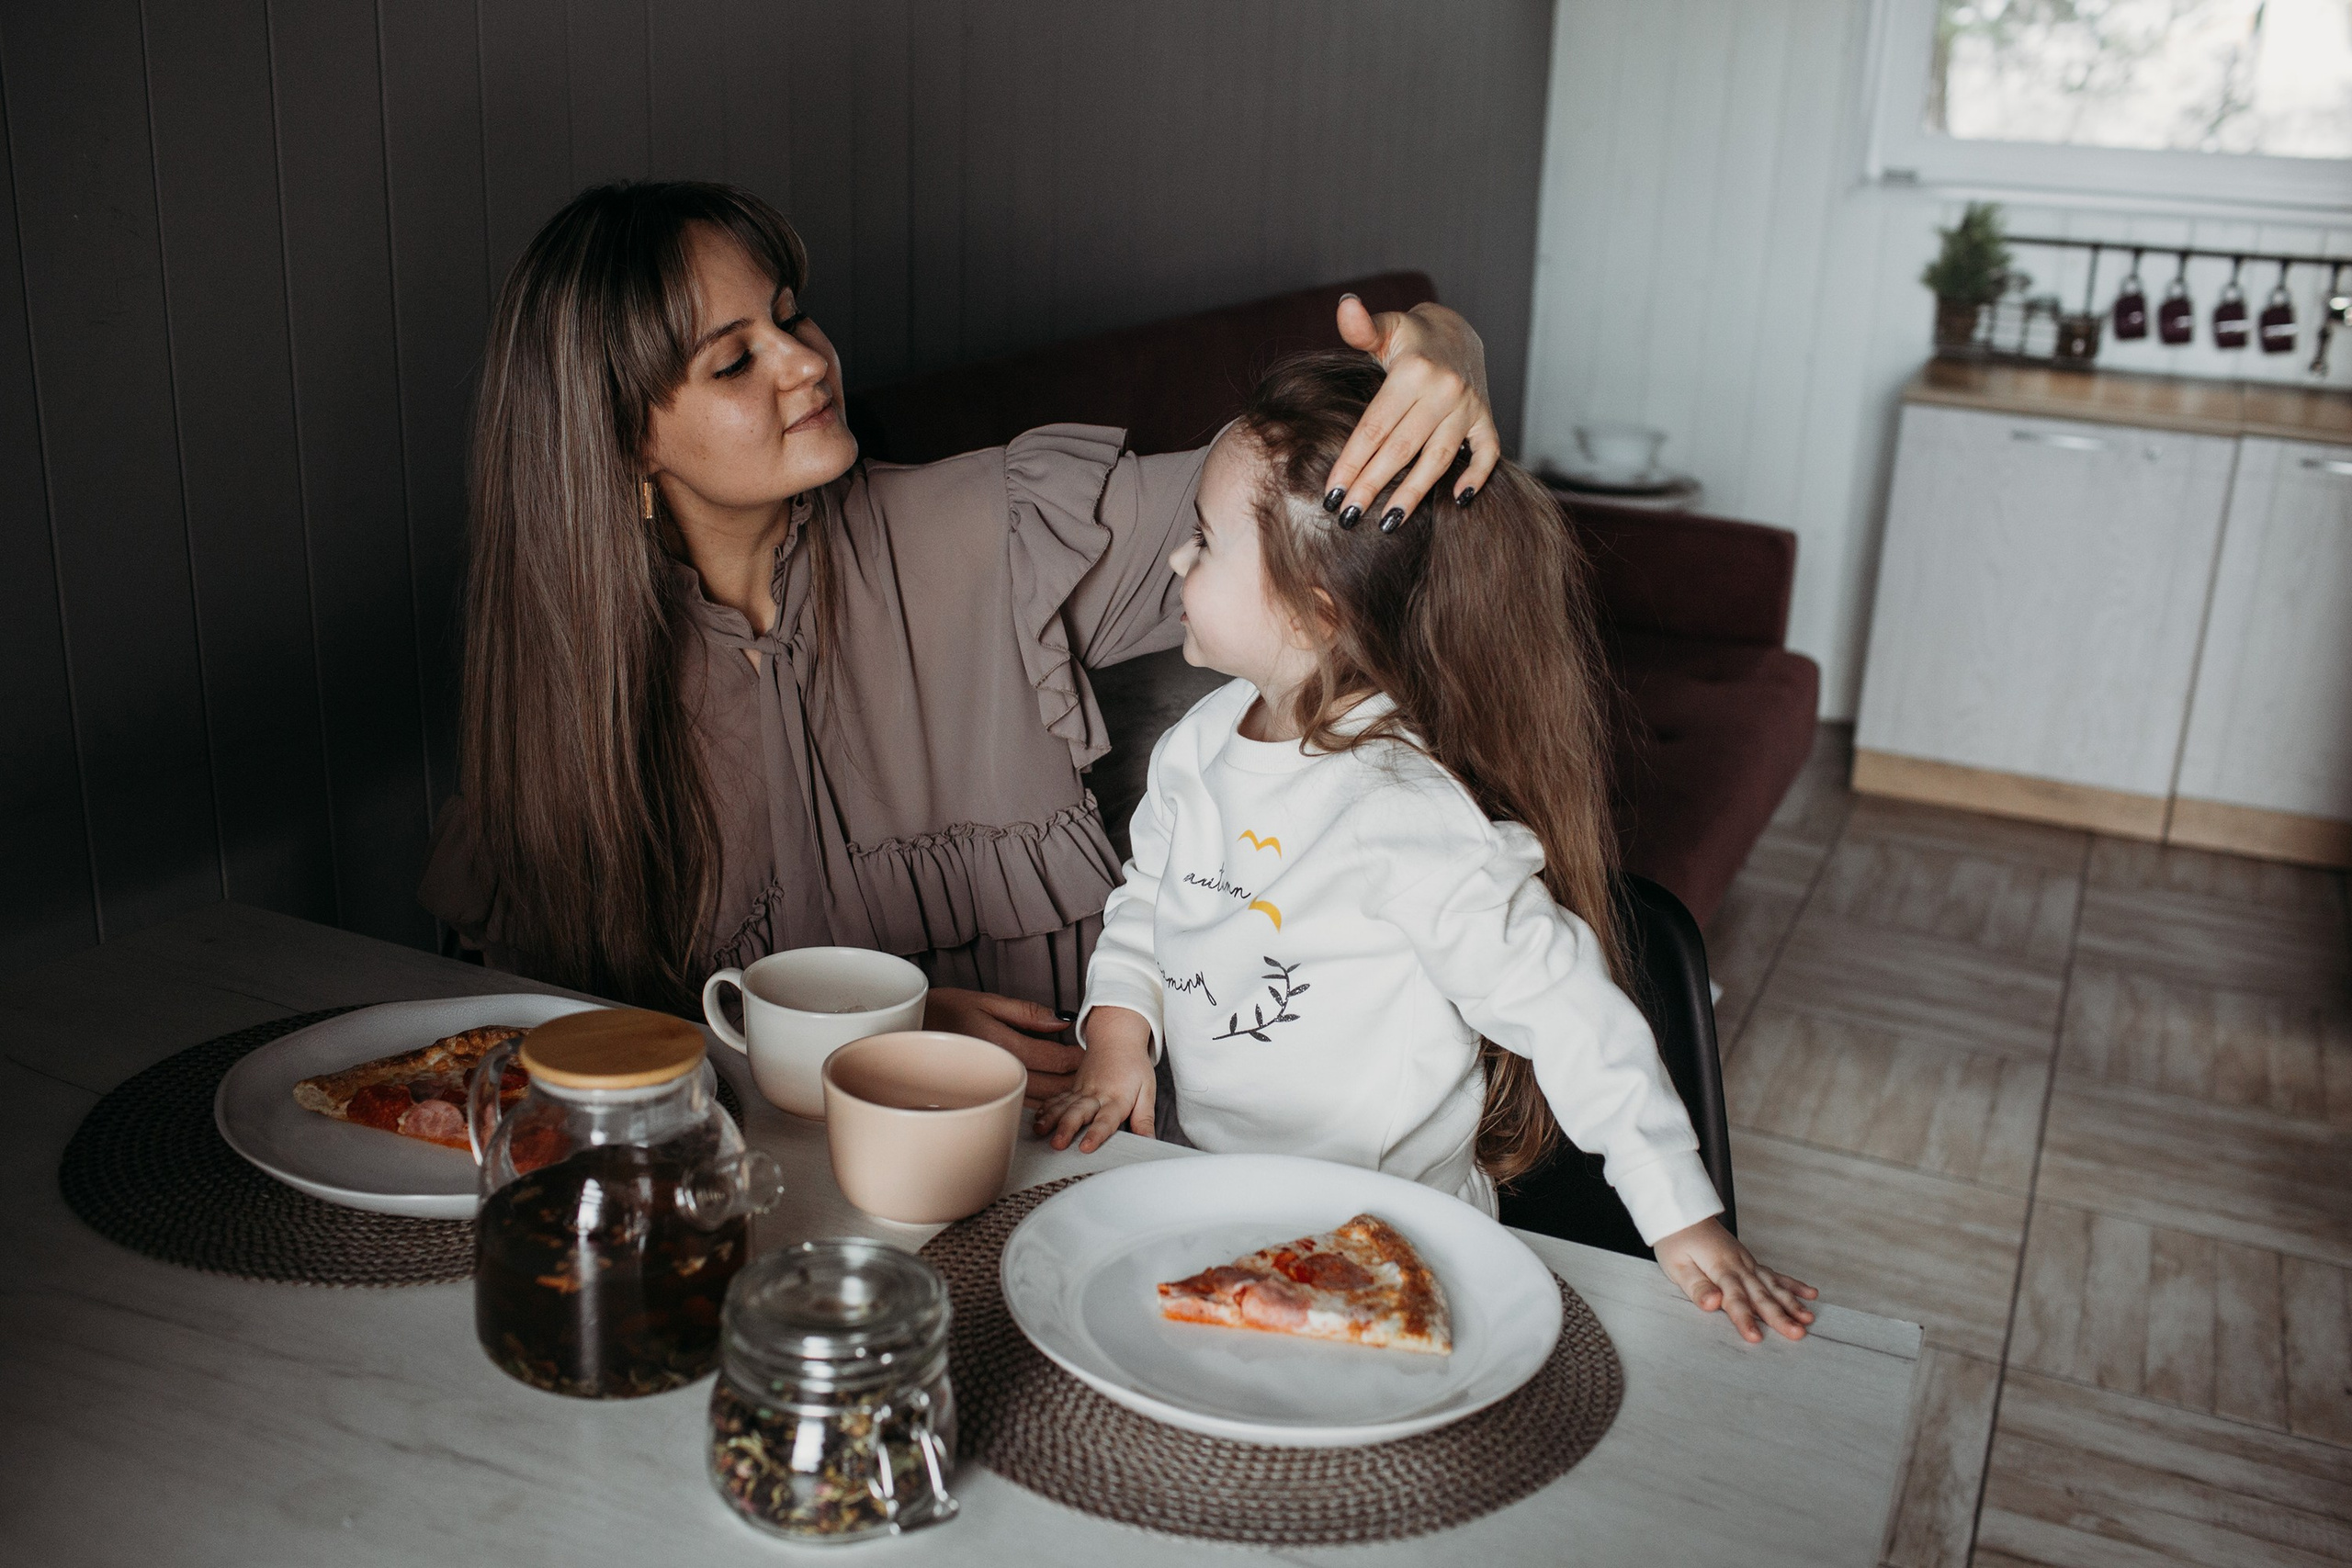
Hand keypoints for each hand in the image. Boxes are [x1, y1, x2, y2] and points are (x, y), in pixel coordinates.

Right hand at [923, 987, 1082, 1103]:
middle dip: (1077, 1080)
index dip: (1078, 1056)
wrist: (907, 1034)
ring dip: (1063, 1095)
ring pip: (1040, 1100)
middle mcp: (999, 1072)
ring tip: (1082, 1087)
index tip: (1094, 1052)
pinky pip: (1021, 1103)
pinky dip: (1041, 1101)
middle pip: (1053, 1085)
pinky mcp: (984, 1097)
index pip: (1055, 1058)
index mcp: (1004, 1046)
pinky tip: (1052, 1096)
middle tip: (1098, 1073)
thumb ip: (1027, 1013)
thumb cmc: (944, 1011)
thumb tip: (1062, 1022)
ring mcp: (991, 1088)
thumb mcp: (986, 1002)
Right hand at [1032, 1006, 1155, 1153]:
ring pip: (1065, 1105)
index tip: (1085, 1147)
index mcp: (1117, 1098)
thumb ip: (1144, 1118)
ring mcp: (1082, 1089)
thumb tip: (1150, 1142)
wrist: (1117, 1037)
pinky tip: (1036, 1118)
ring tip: (1039, 1131)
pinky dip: (1047, 1108)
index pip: (1106, 1119)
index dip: (1096, 1134)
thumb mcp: (1147, 1091)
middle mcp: (1097, 1094)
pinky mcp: (1074, 1087)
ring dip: (1051, 1118)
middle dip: (1067, 1128)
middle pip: (1080, 1112)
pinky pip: (1059, 1098)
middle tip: (1057, 1144)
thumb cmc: (1134, 1066)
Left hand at [1326, 297, 1501, 522]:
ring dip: (1414, 493)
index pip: (1375, 427)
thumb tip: (1345, 305)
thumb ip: (1361, 327)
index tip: (1331, 493)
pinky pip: (1488, 452)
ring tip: (1388, 523)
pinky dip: (1476, 476)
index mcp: (1413, 372)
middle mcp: (1444, 390)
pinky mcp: (1486, 417)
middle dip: (1372, 485)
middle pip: (1401, 448)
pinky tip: (1457, 500)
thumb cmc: (1409, 339)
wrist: (1457, 333)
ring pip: (1438, 458)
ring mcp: (1468, 406)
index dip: (1351, 462)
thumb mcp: (1385, 328)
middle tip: (1347, 516)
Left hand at [1653, 1217, 1817, 1343]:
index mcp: (1720, 1268)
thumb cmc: (1676, 1241)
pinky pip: (1774, 1274)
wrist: (1683, 1214)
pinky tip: (1810, 1294)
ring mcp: (1747, 1263)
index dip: (1745, 1319)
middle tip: (1798, 1334)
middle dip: (1780, 1316)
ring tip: (1809, 1319)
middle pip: (1761, 1295)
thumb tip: (1714, 1303)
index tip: (1756, 1338)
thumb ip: (1697, 1287)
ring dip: (1791, 1303)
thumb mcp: (1676, 1265)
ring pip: (1773, 1285)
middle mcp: (1739, 1266)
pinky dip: (1793, 1284)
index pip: (1734, 1299)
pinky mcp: (1749, 1262)